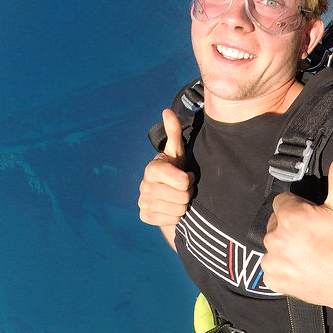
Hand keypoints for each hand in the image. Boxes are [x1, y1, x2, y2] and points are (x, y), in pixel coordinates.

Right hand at [138, 109, 194, 226]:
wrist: (166, 193)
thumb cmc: (176, 168)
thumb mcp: (178, 151)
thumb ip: (174, 132)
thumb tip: (167, 111)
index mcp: (152, 168)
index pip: (183, 182)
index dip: (189, 180)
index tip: (187, 175)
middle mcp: (144, 186)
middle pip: (183, 197)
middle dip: (188, 193)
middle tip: (183, 188)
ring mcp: (143, 203)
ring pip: (179, 210)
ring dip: (183, 205)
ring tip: (177, 196)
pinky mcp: (145, 216)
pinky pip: (171, 221)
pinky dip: (175, 216)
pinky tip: (171, 207)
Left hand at [262, 153, 332, 313]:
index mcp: (290, 216)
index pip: (283, 201)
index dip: (300, 208)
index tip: (315, 219)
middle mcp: (275, 238)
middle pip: (276, 222)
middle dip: (291, 226)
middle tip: (315, 237)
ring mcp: (272, 261)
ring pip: (274, 243)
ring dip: (286, 246)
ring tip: (311, 253)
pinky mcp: (273, 280)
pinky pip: (271, 266)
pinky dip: (283, 266)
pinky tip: (303, 268)